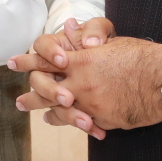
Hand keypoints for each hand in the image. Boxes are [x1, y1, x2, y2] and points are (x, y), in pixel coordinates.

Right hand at [11, 17, 114, 138]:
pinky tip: (96, 130)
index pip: (41, 46)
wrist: (123, 69)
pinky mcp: (70, 106)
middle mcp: (51, 70)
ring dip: (66, 114)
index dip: (48, 53)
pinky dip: (82, 125)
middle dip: (49, 90)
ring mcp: (58, 90)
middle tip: (66, 97)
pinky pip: (67, 118)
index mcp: (56, 48)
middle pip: (38, 79)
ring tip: (85, 122)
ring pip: (51, 105)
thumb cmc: (105, 44)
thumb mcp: (103, 30)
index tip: (62, 61)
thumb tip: (89, 41)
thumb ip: (95, 30)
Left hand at [18, 36, 161, 132]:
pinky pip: (83, 123)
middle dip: (30, 95)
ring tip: (41, 116)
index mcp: (81, 61)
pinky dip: (75, 123)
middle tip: (19, 101)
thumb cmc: (143, 56)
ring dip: (49, 113)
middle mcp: (81, 84)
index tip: (13, 62)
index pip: (45, 59)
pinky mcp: (104, 119)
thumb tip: (67, 26)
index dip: (27, 61)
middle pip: (46, 90)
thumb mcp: (113, 41)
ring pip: (61, 111)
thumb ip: (87, 37)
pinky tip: (71, 124)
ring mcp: (91, 104)